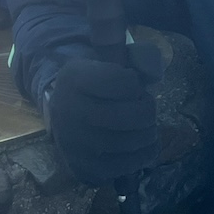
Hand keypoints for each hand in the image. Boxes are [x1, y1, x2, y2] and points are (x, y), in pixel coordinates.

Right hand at [45, 49, 159, 182]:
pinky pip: (131, 164)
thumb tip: (140, 45)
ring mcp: (75, 144)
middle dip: (148, 109)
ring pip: (135, 141)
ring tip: (142, 124)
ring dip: (149, 131)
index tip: (130, 84)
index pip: (126, 81)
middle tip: (143, 106)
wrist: (65, 120)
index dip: (136, 83)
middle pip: (133, 115)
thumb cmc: (93, 88)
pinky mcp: (85, 169)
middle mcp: (68, 111)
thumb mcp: (102, 60)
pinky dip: (146, 152)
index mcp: (73, 78)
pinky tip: (141, 142)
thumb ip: (117, 43)